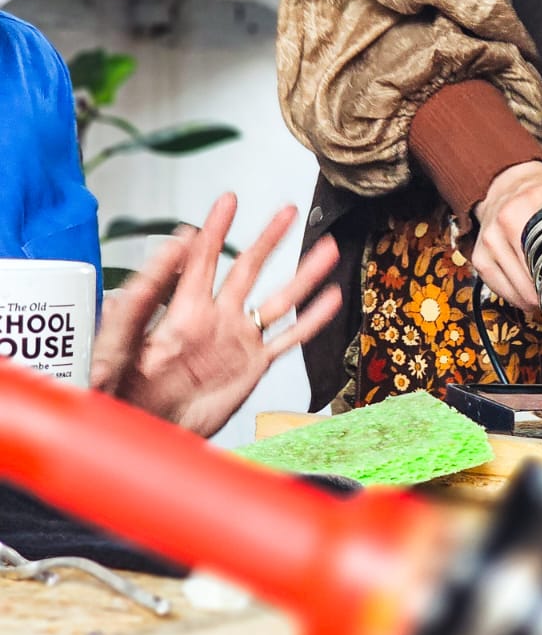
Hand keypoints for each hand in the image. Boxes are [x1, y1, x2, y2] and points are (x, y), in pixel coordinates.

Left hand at [90, 191, 340, 437]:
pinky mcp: (252, 367)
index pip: (202, 258)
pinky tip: (330, 301)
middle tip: (286, 212)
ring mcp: (236, 342)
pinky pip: (288, 339)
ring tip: (326, 250)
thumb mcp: (118, 340)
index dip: (216, 229)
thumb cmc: (121, 391)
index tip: (228, 202)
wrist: (142, 432)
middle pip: (248, 269)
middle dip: (268, 239)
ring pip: (278, 300)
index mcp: (182, 309)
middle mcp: (214, 319)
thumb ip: (140, 299)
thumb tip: (165, 253)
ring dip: (302, 274)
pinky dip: (311, 320)